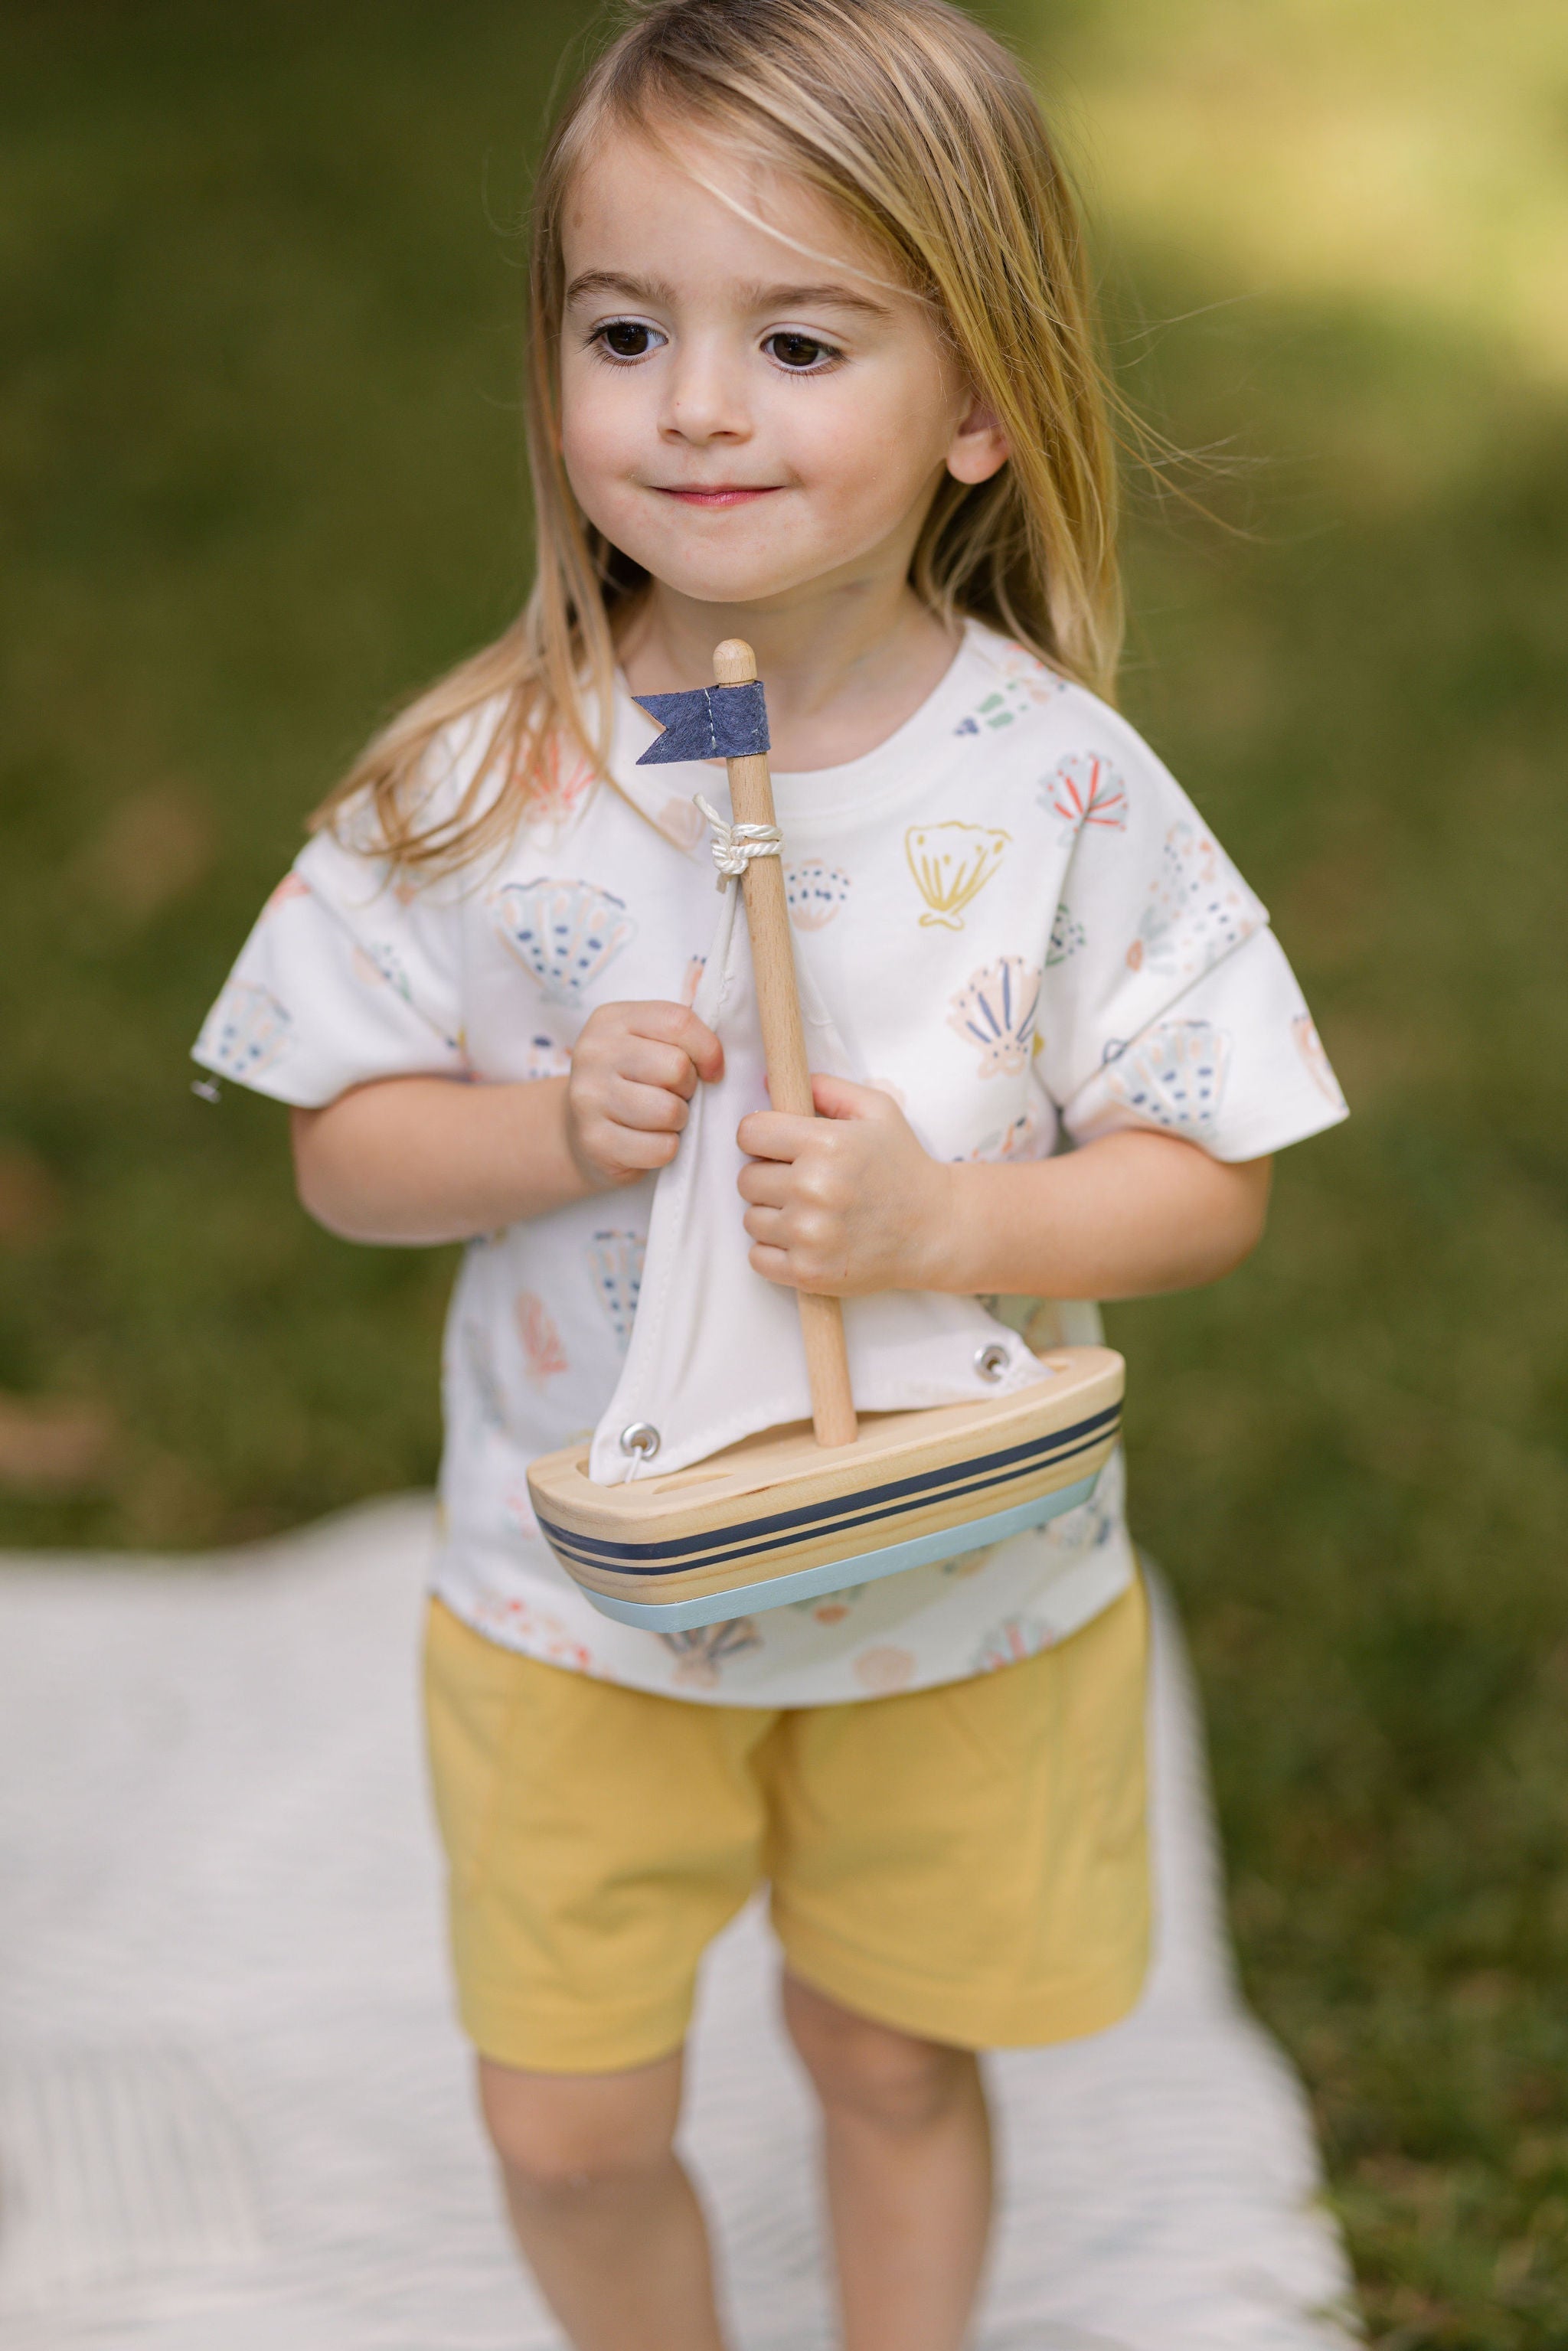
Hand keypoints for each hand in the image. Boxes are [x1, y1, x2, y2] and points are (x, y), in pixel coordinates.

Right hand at [566, 1001, 723, 1188]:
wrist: (579, 1131)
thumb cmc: (630, 1083)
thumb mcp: (647, 1043)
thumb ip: (682, 1032)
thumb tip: (727, 1044)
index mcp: (611, 1020)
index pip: (678, 1021)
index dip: (708, 1049)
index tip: (711, 1071)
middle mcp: (593, 1054)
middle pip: (676, 1067)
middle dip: (689, 1088)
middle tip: (675, 1096)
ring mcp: (588, 1098)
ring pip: (669, 1111)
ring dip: (679, 1121)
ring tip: (662, 1119)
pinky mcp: (595, 1141)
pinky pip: (660, 1148)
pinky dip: (666, 1149)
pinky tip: (648, 1141)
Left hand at [736, 1075, 954, 1294]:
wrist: (936, 1229)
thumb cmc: (903, 1166)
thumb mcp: (876, 1110)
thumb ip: (826, 1089)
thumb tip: (769, 1080)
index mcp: (825, 1143)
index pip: (749, 1133)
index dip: (761, 1138)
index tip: (779, 1148)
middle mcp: (813, 1188)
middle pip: (745, 1178)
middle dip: (767, 1177)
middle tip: (801, 1183)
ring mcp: (809, 1235)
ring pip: (750, 1218)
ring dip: (772, 1215)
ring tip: (808, 1213)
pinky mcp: (808, 1272)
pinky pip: (757, 1257)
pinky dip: (773, 1251)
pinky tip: (804, 1241)